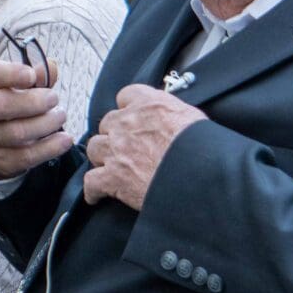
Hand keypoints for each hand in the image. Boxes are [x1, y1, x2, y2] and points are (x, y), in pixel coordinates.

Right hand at [0, 53, 71, 178]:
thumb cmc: (15, 97)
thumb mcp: (23, 81)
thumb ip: (38, 73)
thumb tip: (51, 67)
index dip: (10, 74)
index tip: (31, 75)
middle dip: (31, 102)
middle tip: (54, 98)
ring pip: (14, 133)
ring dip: (44, 124)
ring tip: (61, 116)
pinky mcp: (0, 159)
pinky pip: (25, 156)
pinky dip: (49, 148)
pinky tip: (64, 139)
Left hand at [82, 83, 203, 213]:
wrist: (199, 173)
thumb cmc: (202, 147)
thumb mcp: (192, 117)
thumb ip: (173, 113)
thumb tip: (173, 119)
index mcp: (148, 104)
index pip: (126, 96)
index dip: (128, 109)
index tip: (132, 116)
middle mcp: (127, 123)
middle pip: (107, 123)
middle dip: (114, 134)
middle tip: (125, 145)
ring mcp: (117, 150)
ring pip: (94, 148)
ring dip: (101, 156)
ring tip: (111, 166)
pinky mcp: (113, 177)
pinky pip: (91, 182)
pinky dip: (93, 191)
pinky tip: (97, 195)